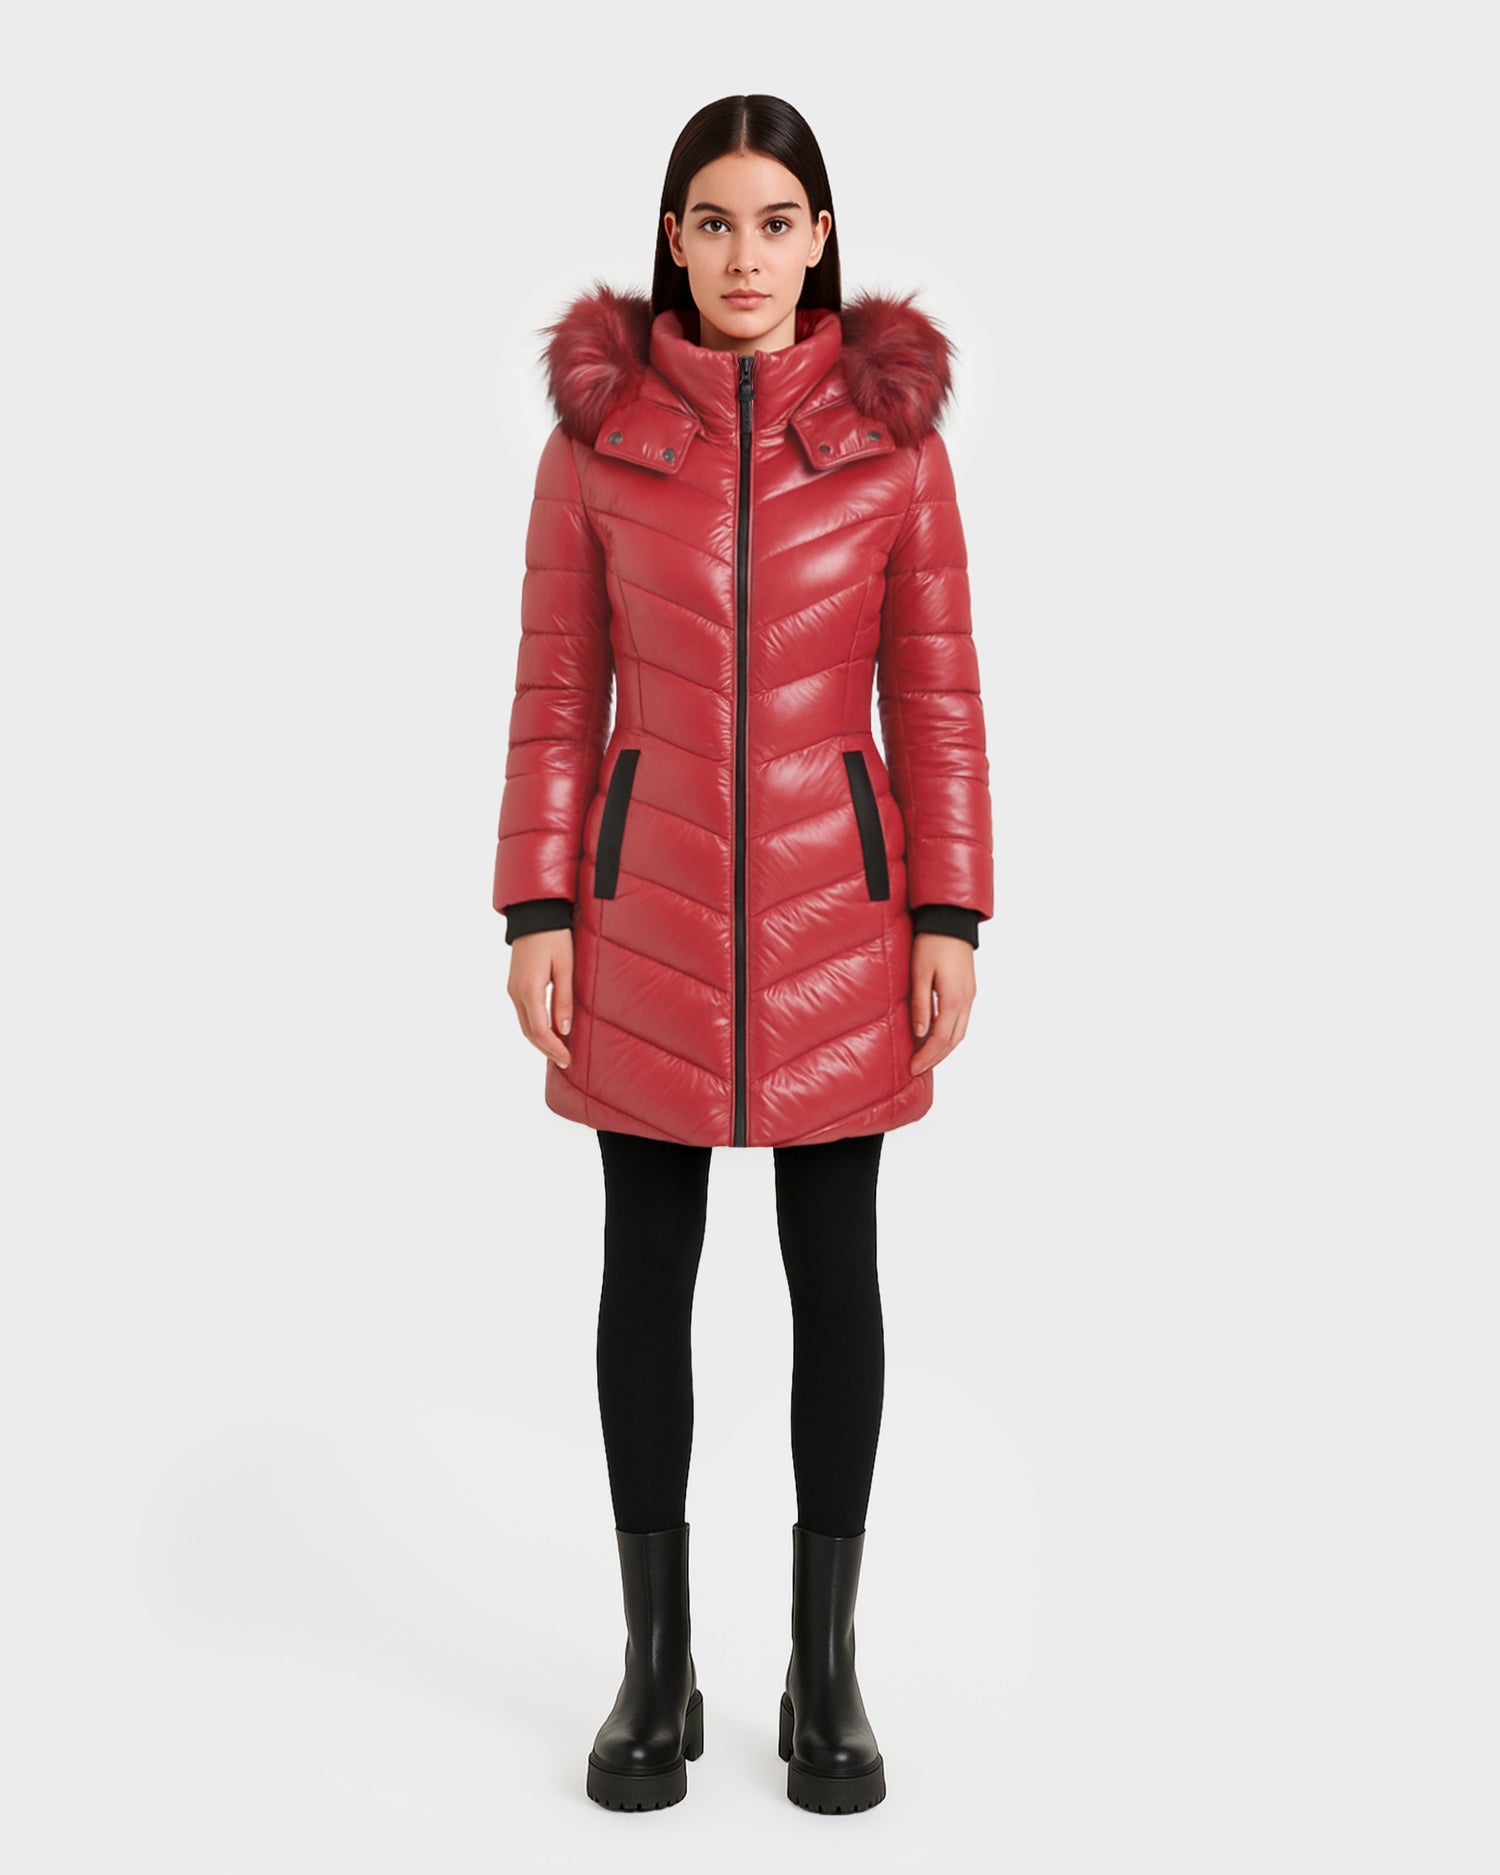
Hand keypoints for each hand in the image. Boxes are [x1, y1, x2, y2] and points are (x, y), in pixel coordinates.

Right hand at [507, 928, 574, 1068]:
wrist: (535, 915)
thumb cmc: (554, 937)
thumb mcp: (565, 967)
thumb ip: (564, 999)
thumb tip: (563, 1030)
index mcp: (529, 989)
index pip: (539, 1029)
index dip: (553, 1048)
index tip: (567, 1059)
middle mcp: (516, 992)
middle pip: (529, 1031)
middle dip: (546, 1049)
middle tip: (564, 1061)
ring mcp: (513, 989)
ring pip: (524, 1024)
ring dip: (540, 1040)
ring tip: (558, 1052)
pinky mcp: (515, 985)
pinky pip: (524, 1013)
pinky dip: (535, 1027)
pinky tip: (548, 1032)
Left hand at [909, 931, 975, 1074]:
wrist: (951, 921)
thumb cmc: (932, 943)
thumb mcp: (919, 974)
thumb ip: (921, 1005)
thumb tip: (920, 1033)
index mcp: (954, 999)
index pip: (940, 1038)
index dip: (927, 1055)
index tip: (913, 1067)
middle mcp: (966, 1001)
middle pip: (953, 1040)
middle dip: (935, 1057)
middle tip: (917, 1068)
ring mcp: (970, 996)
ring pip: (960, 1032)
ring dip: (944, 1048)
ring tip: (927, 1057)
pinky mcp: (969, 990)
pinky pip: (962, 1020)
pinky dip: (950, 1034)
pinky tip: (937, 1036)